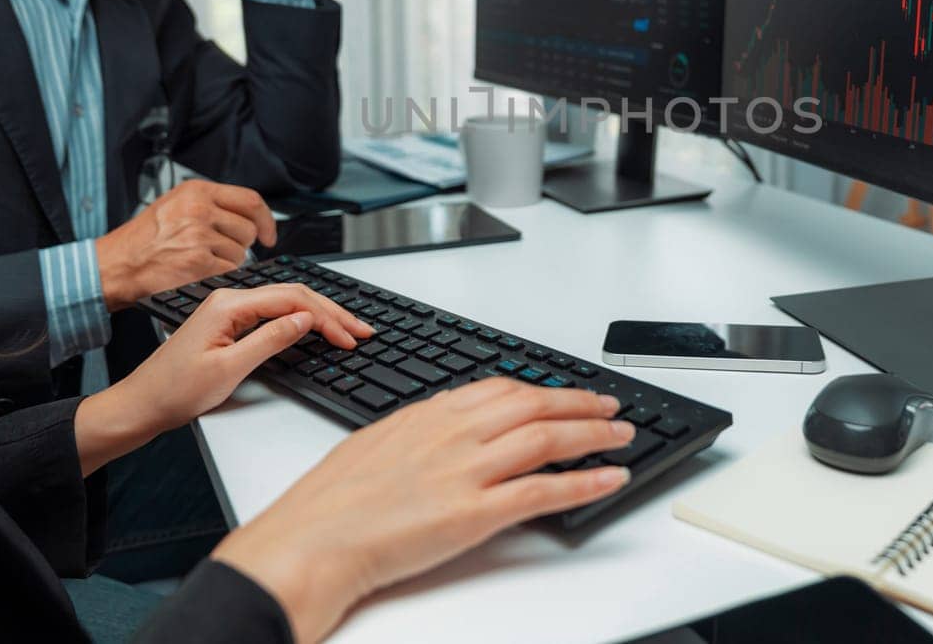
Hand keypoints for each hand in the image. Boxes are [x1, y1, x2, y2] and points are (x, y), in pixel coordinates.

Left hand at [74, 283, 375, 475]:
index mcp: (229, 304)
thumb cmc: (175, 391)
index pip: (292, 300)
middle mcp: (230, 300)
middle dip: (332, 312)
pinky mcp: (229, 324)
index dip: (326, 317)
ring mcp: (229, 310)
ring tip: (348, 328)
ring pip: (285, 304)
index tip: (349, 336)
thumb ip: (270, 339)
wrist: (142, 405)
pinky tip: (316, 326)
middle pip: (293, 296)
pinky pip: (273, 314)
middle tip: (362, 329)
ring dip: (319, 315)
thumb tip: (306, 319)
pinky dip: (300, 320)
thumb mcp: (229, 368)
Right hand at [95, 179, 276, 309]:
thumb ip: (210, 205)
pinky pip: (228, 271)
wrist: (114, 266)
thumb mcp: (174, 206)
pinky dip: (217, 276)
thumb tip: (248, 216)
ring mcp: (198, 235)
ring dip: (226, 263)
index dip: (266, 220)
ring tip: (198, 261)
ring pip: (240, 253)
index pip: (250, 201)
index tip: (268, 234)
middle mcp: (198, 209)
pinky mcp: (197, 262)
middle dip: (239, 246)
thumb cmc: (142, 241)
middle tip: (217, 252)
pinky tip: (196, 273)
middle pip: (248, 230)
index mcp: (196, 191)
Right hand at [211, 379, 635, 642]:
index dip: (543, 391)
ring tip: (622, 435)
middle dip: (581, 404)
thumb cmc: (329, 503)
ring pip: (547, 439)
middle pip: (534, 406)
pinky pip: (543, 491)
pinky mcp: (474, 513)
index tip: (566, 394)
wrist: (310, 541)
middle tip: (611, 407)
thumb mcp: (373, 443)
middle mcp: (452, 434)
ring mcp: (466, 471)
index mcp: (428, 415)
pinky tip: (609, 477)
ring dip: (594, 435)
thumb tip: (441, 427)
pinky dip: (584, 482)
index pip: (502, 390)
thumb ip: (416, 433)